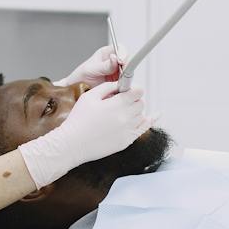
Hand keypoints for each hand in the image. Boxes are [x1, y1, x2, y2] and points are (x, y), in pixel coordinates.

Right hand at [17, 82, 151, 187]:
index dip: (133, 89)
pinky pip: (143, 129)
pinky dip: (149, 121)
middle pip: (140, 104)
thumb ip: (107, 87)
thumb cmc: (78, 121)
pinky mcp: (126, 141)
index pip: (137, 92)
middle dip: (133, 100)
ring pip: (141, 115)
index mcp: (117, 105)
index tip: (128, 90)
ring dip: (135, 111)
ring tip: (122, 111)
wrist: (72, 145)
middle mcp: (125, 118)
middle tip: (121, 101)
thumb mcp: (89, 97)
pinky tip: (155, 115)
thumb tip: (120, 84)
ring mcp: (127, 131)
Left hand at [54, 45, 123, 87]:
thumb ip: (104, 65)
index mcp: (106, 53)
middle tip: (122, 74)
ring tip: (118, 83)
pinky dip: (124, 85)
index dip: (123, 53)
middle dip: (126, 67)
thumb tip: (114, 58)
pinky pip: (126, 82)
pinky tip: (118, 87)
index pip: (119, 48)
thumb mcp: (91, 69)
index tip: (121, 61)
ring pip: (128, 72)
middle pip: (126, 60)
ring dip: (126, 77)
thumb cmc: (81, 76)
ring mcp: (117, 71)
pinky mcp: (118, 81)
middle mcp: (113, 61)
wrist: (77, 89)